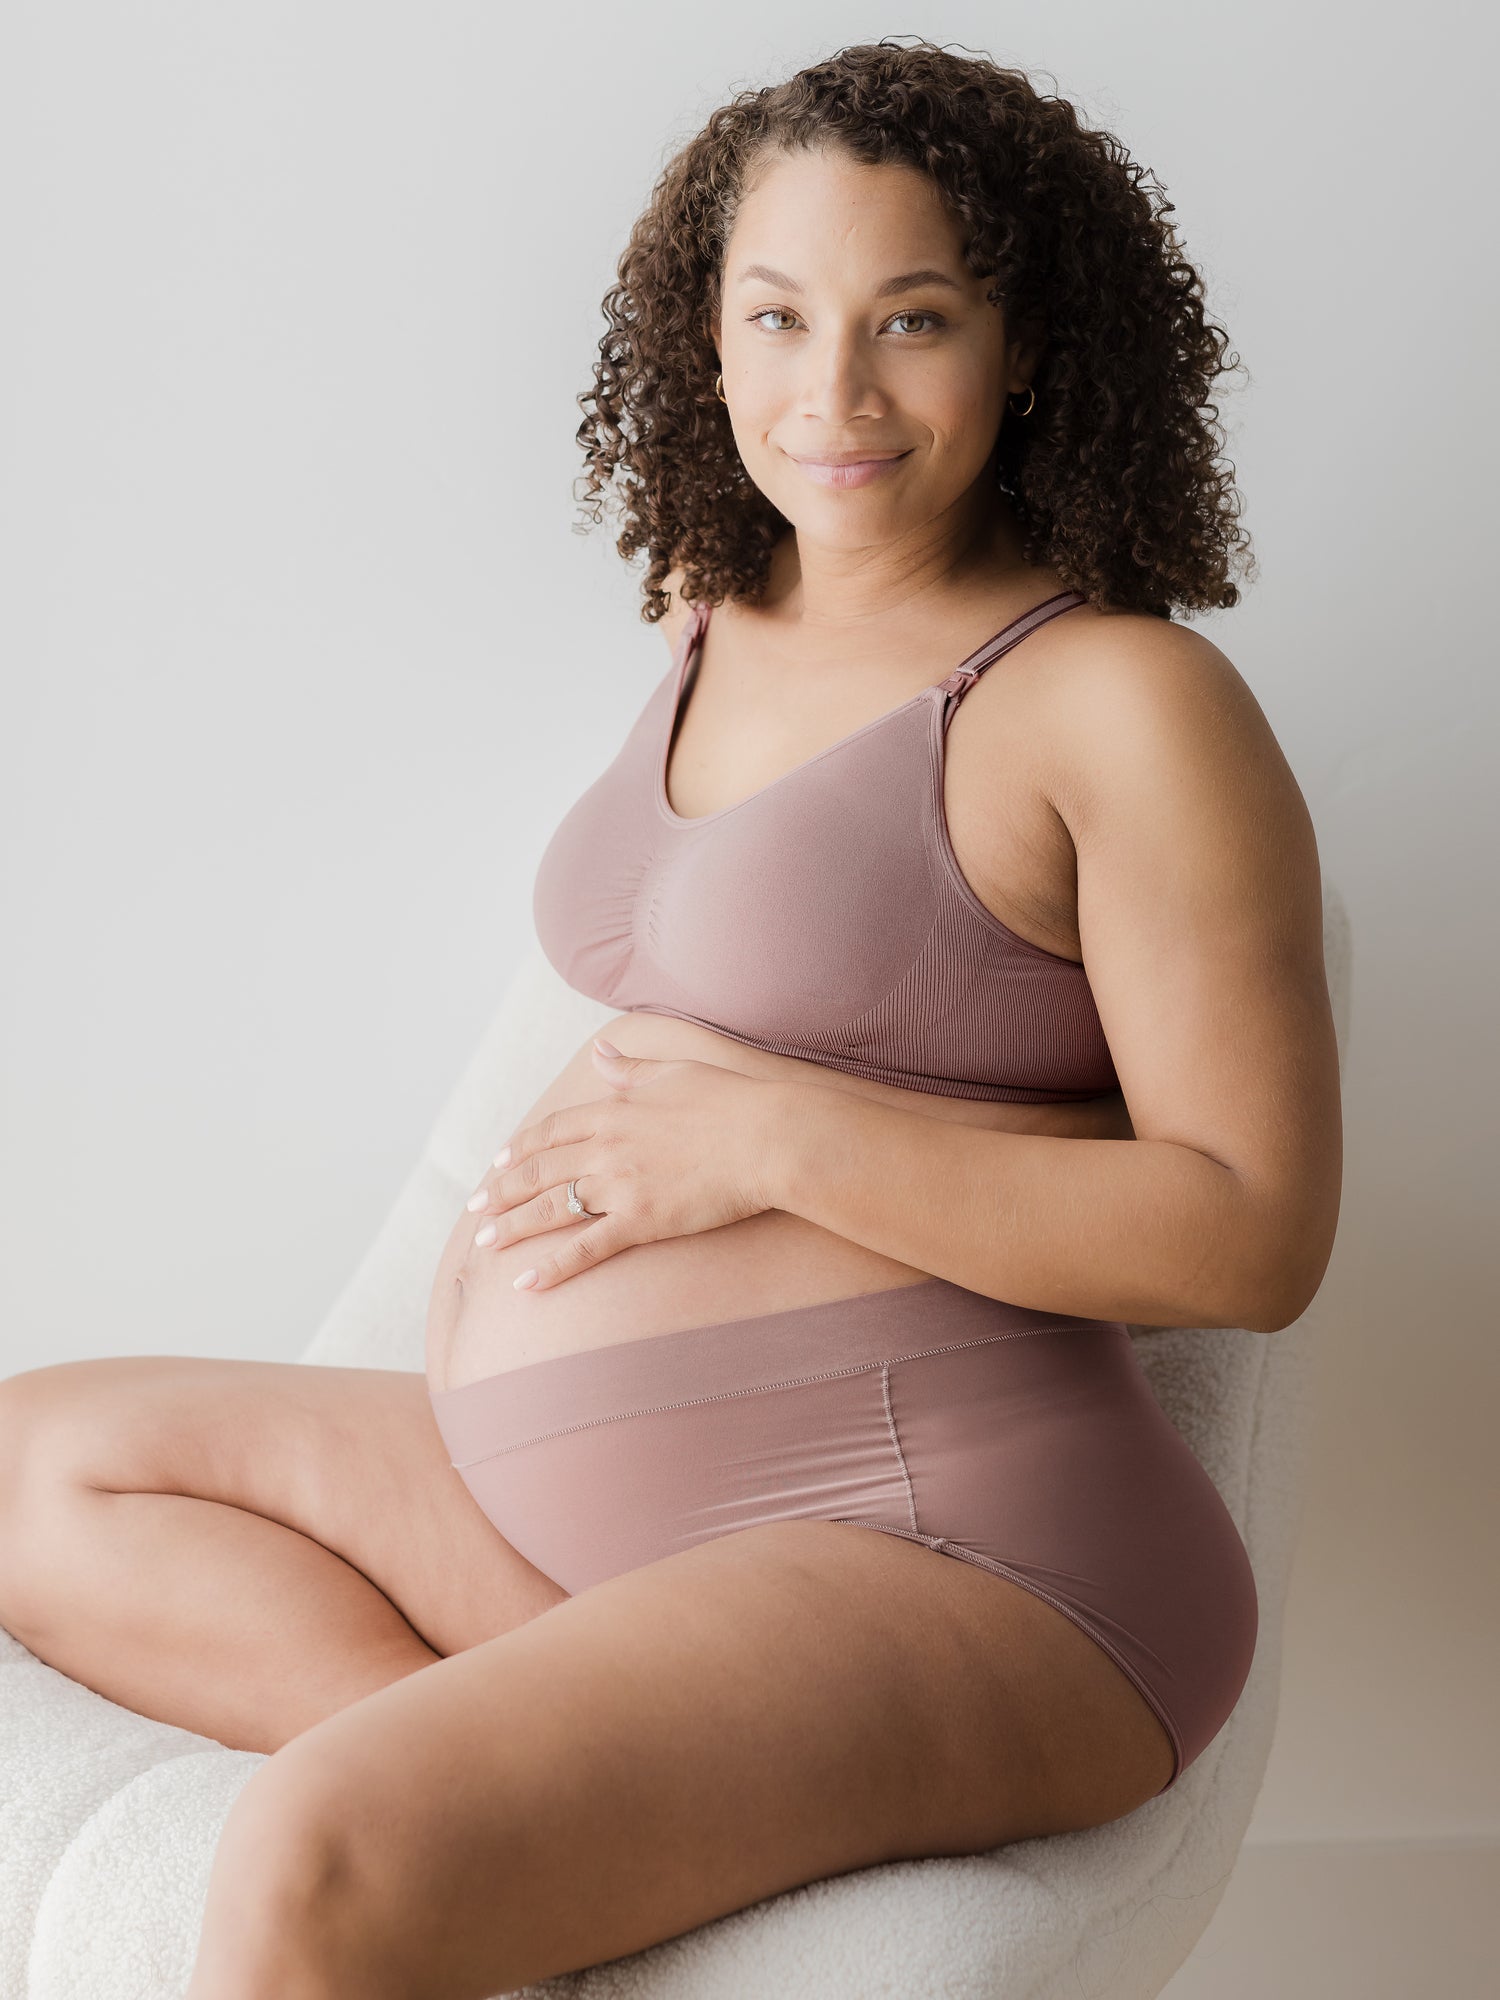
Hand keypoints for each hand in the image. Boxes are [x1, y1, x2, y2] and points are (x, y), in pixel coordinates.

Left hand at [465, 1039, 782, 1292]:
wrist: (769, 1137)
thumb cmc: (732, 1101)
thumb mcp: (676, 1071)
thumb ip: (632, 1069)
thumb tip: (601, 1052)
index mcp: (614, 1110)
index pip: (552, 1131)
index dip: (521, 1148)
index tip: (500, 1162)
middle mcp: (607, 1147)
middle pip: (540, 1171)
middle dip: (502, 1190)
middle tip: (475, 1209)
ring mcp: (621, 1186)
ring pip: (551, 1209)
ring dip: (513, 1226)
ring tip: (484, 1244)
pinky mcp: (642, 1221)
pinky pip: (586, 1249)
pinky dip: (552, 1268)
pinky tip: (524, 1283)